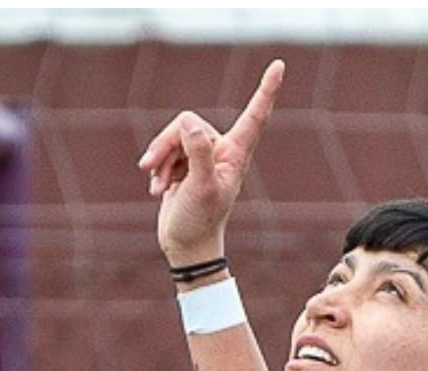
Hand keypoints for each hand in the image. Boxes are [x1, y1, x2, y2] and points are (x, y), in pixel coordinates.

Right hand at [138, 59, 283, 263]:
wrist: (186, 247)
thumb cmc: (199, 221)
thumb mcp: (200, 187)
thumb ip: (197, 151)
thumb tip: (188, 121)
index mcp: (235, 154)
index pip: (254, 115)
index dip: (266, 90)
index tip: (279, 65)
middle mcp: (220, 151)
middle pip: (189, 125)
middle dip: (166, 143)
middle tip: (149, 166)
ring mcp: (201, 158)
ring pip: (174, 137)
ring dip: (159, 159)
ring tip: (155, 184)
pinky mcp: (183, 167)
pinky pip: (165, 152)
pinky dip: (157, 169)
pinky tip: (157, 189)